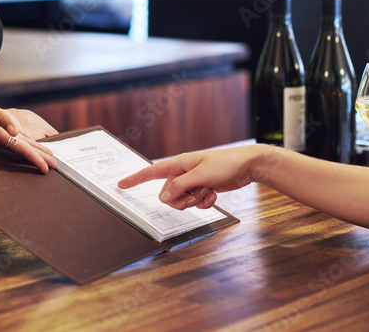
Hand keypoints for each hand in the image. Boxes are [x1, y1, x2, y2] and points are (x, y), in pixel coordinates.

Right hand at [0, 81, 57, 172]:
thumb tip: (15, 130)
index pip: (20, 147)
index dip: (35, 157)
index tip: (47, 167)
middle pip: (21, 148)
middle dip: (38, 157)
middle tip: (54, 166)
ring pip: (17, 144)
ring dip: (31, 151)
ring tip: (44, 157)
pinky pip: (10, 137)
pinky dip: (21, 142)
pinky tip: (25, 143)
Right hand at [117, 145, 269, 209]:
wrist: (247, 166)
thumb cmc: (226, 164)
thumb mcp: (200, 176)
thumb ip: (180, 187)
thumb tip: (163, 198)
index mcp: (179, 164)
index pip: (152, 172)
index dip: (136, 178)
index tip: (121, 185)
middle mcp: (184, 173)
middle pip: (168, 195)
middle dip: (181, 199)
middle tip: (197, 191)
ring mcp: (193, 182)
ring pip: (181, 201)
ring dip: (194, 201)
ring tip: (207, 191)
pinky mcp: (203, 189)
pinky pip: (195, 203)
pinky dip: (204, 202)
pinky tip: (214, 194)